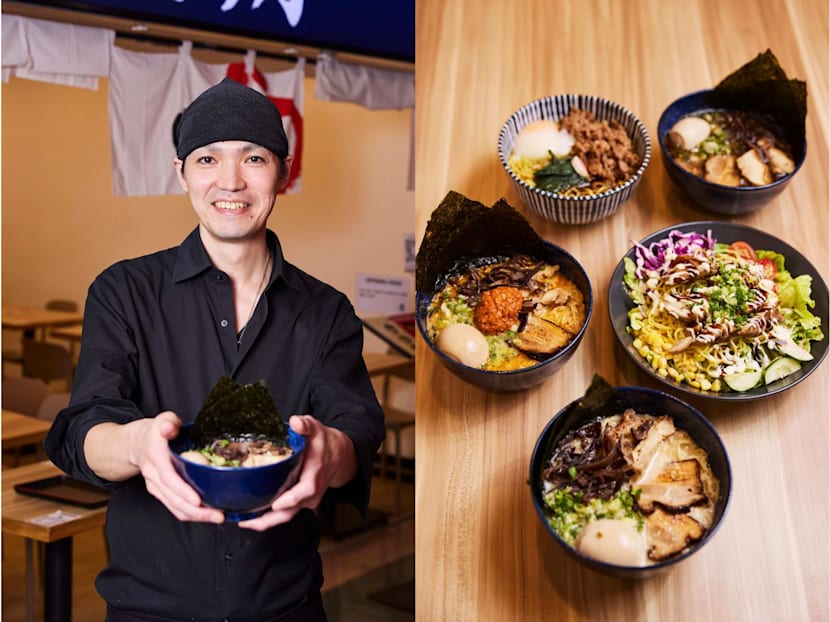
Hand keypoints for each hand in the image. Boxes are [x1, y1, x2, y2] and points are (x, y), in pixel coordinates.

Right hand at [129, 412, 224, 523]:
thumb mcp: (163, 420)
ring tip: (217, 517)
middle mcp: (153, 474)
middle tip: (217, 515)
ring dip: (195, 516)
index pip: (168, 477)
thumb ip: (168, 422)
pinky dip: (189, 514)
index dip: (183, 490)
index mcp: (155, 456)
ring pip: (173, 506)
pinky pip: (173, 507)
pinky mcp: (160, 492)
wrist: (136, 443)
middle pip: (172, 498)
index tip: (197, 500)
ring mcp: (156, 486)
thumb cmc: (155, 431)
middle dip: (195, 510)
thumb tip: (169, 427)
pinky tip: (205, 515)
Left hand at [239, 414, 356, 530]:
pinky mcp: (300, 503)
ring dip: (266, 521)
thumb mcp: (316, 429)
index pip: (306, 490)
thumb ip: (305, 425)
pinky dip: (269, 517)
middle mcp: (311, 491)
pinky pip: (285, 513)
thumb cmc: (324, 443)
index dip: (291, 499)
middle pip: (291, 511)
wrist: (339, 456)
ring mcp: (306, 500)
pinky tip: (252, 517)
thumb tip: (295, 422)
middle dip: (269, 519)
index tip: (275, 504)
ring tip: (244, 522)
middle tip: (247, 521)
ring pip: (286, 515)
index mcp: (315, 474)